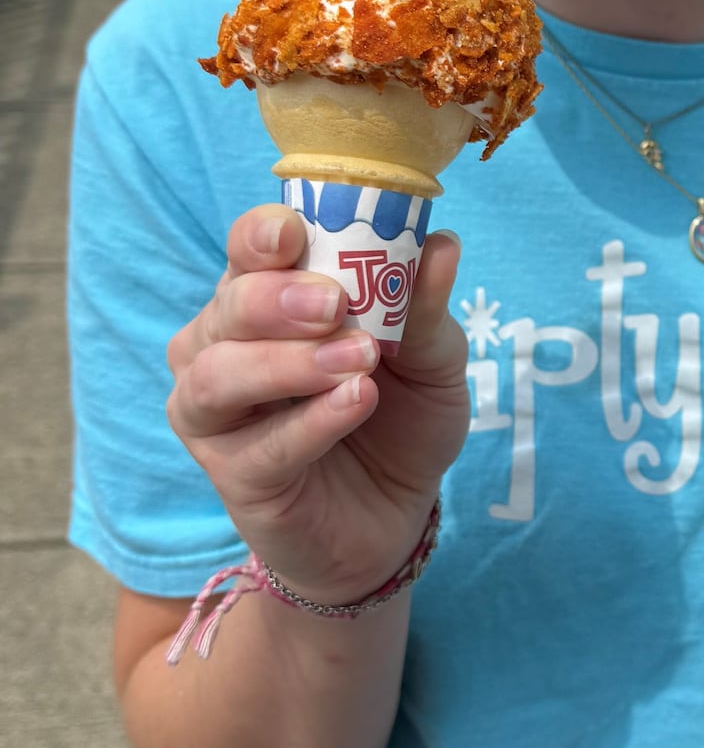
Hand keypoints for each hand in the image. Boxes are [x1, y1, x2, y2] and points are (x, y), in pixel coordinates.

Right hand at [165, 205, 468, 604]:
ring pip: (218, 375)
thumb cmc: (400, 419)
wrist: (396, 515)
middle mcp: (224, 345)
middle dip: (277, 298)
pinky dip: (311, 421)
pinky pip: (259, 445)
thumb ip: (425, 309)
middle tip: (334, 303)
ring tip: (359, 361)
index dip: (263, 234)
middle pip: (228, 306)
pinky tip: (355, 402)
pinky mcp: (233, 475)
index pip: (249, 250)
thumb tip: (442, 244)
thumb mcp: (432, 361)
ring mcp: (217, 413)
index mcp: (269, 297)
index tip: (296, 233)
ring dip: (289, 363)